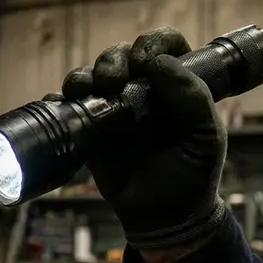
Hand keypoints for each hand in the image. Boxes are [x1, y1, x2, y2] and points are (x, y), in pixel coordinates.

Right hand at [47, 27, 228, 250]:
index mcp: (175, 87)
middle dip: (112, 59)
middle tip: (113, 81)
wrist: (163, 218)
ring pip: (91, 76)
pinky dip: (57, 100)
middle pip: (120, 55)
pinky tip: (60, 104)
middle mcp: (142, 93)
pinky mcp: (88, 132)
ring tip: (85, 92)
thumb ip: (191, 97)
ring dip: (84, 76)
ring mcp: (112, 111)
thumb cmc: (192, 176)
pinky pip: (66, 108)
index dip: (152, 44)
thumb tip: (158, 63)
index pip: (164, 46)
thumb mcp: (205, 135)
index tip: (144, 62)